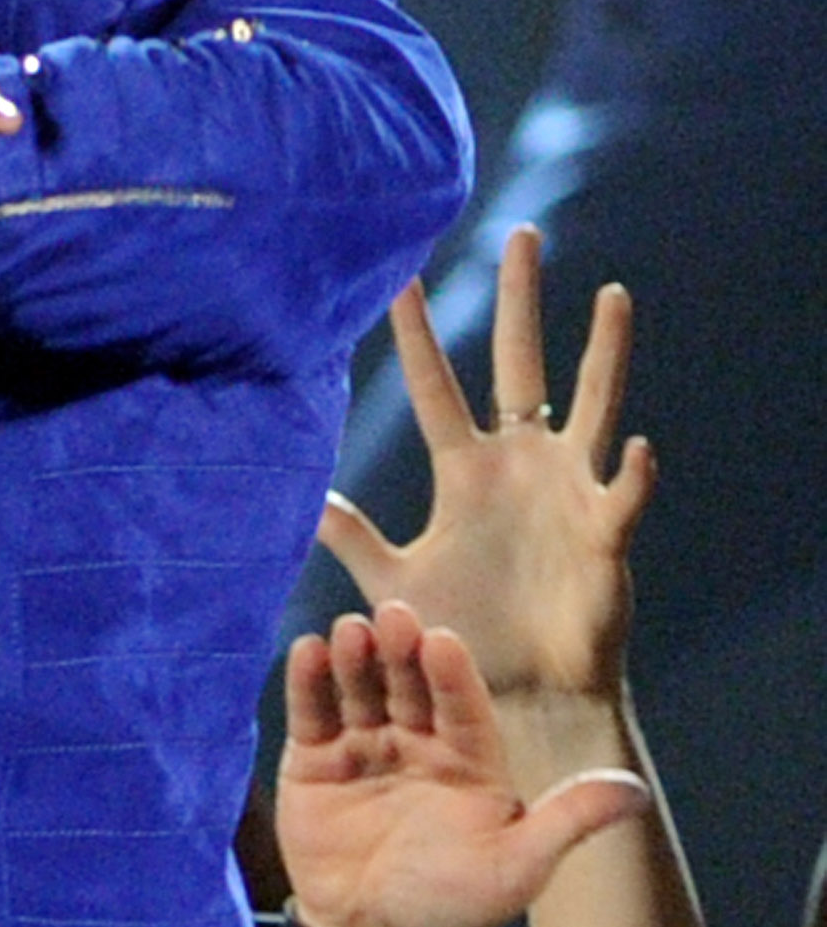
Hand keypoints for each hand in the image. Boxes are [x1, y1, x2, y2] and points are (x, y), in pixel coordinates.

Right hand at [273, 604, 649, 926]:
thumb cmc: (453, 904)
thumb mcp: (518, 866)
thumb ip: (567, 820)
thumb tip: (639, 791)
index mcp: (470, 760)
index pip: (464, 706)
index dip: (453, 675)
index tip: (443, 640)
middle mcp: (419, 744)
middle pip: (409, 687)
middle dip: (401, 652)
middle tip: (394, 615)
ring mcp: (365, 748)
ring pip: (361, 692)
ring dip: (355, 660)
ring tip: (350, 629)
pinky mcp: (315, 761)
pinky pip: (313, 715)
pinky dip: (309, 682)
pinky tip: (308, 650)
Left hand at [313, 226, 650, 706]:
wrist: (515, 692)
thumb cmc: (459, 631)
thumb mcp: (392, 577)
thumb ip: (350, 533)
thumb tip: (295, 495)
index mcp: (464, 469)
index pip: (434, 384)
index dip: (415, 332)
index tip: (396, 274)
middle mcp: (518, 464)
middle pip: (518, 364)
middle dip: (519, 301)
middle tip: (520, 234)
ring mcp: (568, 491)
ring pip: (590, 405)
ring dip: (603, 353)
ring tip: (612, 296)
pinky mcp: (604, 536)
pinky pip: (622, 496)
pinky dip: (629, 472)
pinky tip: (631, 446)